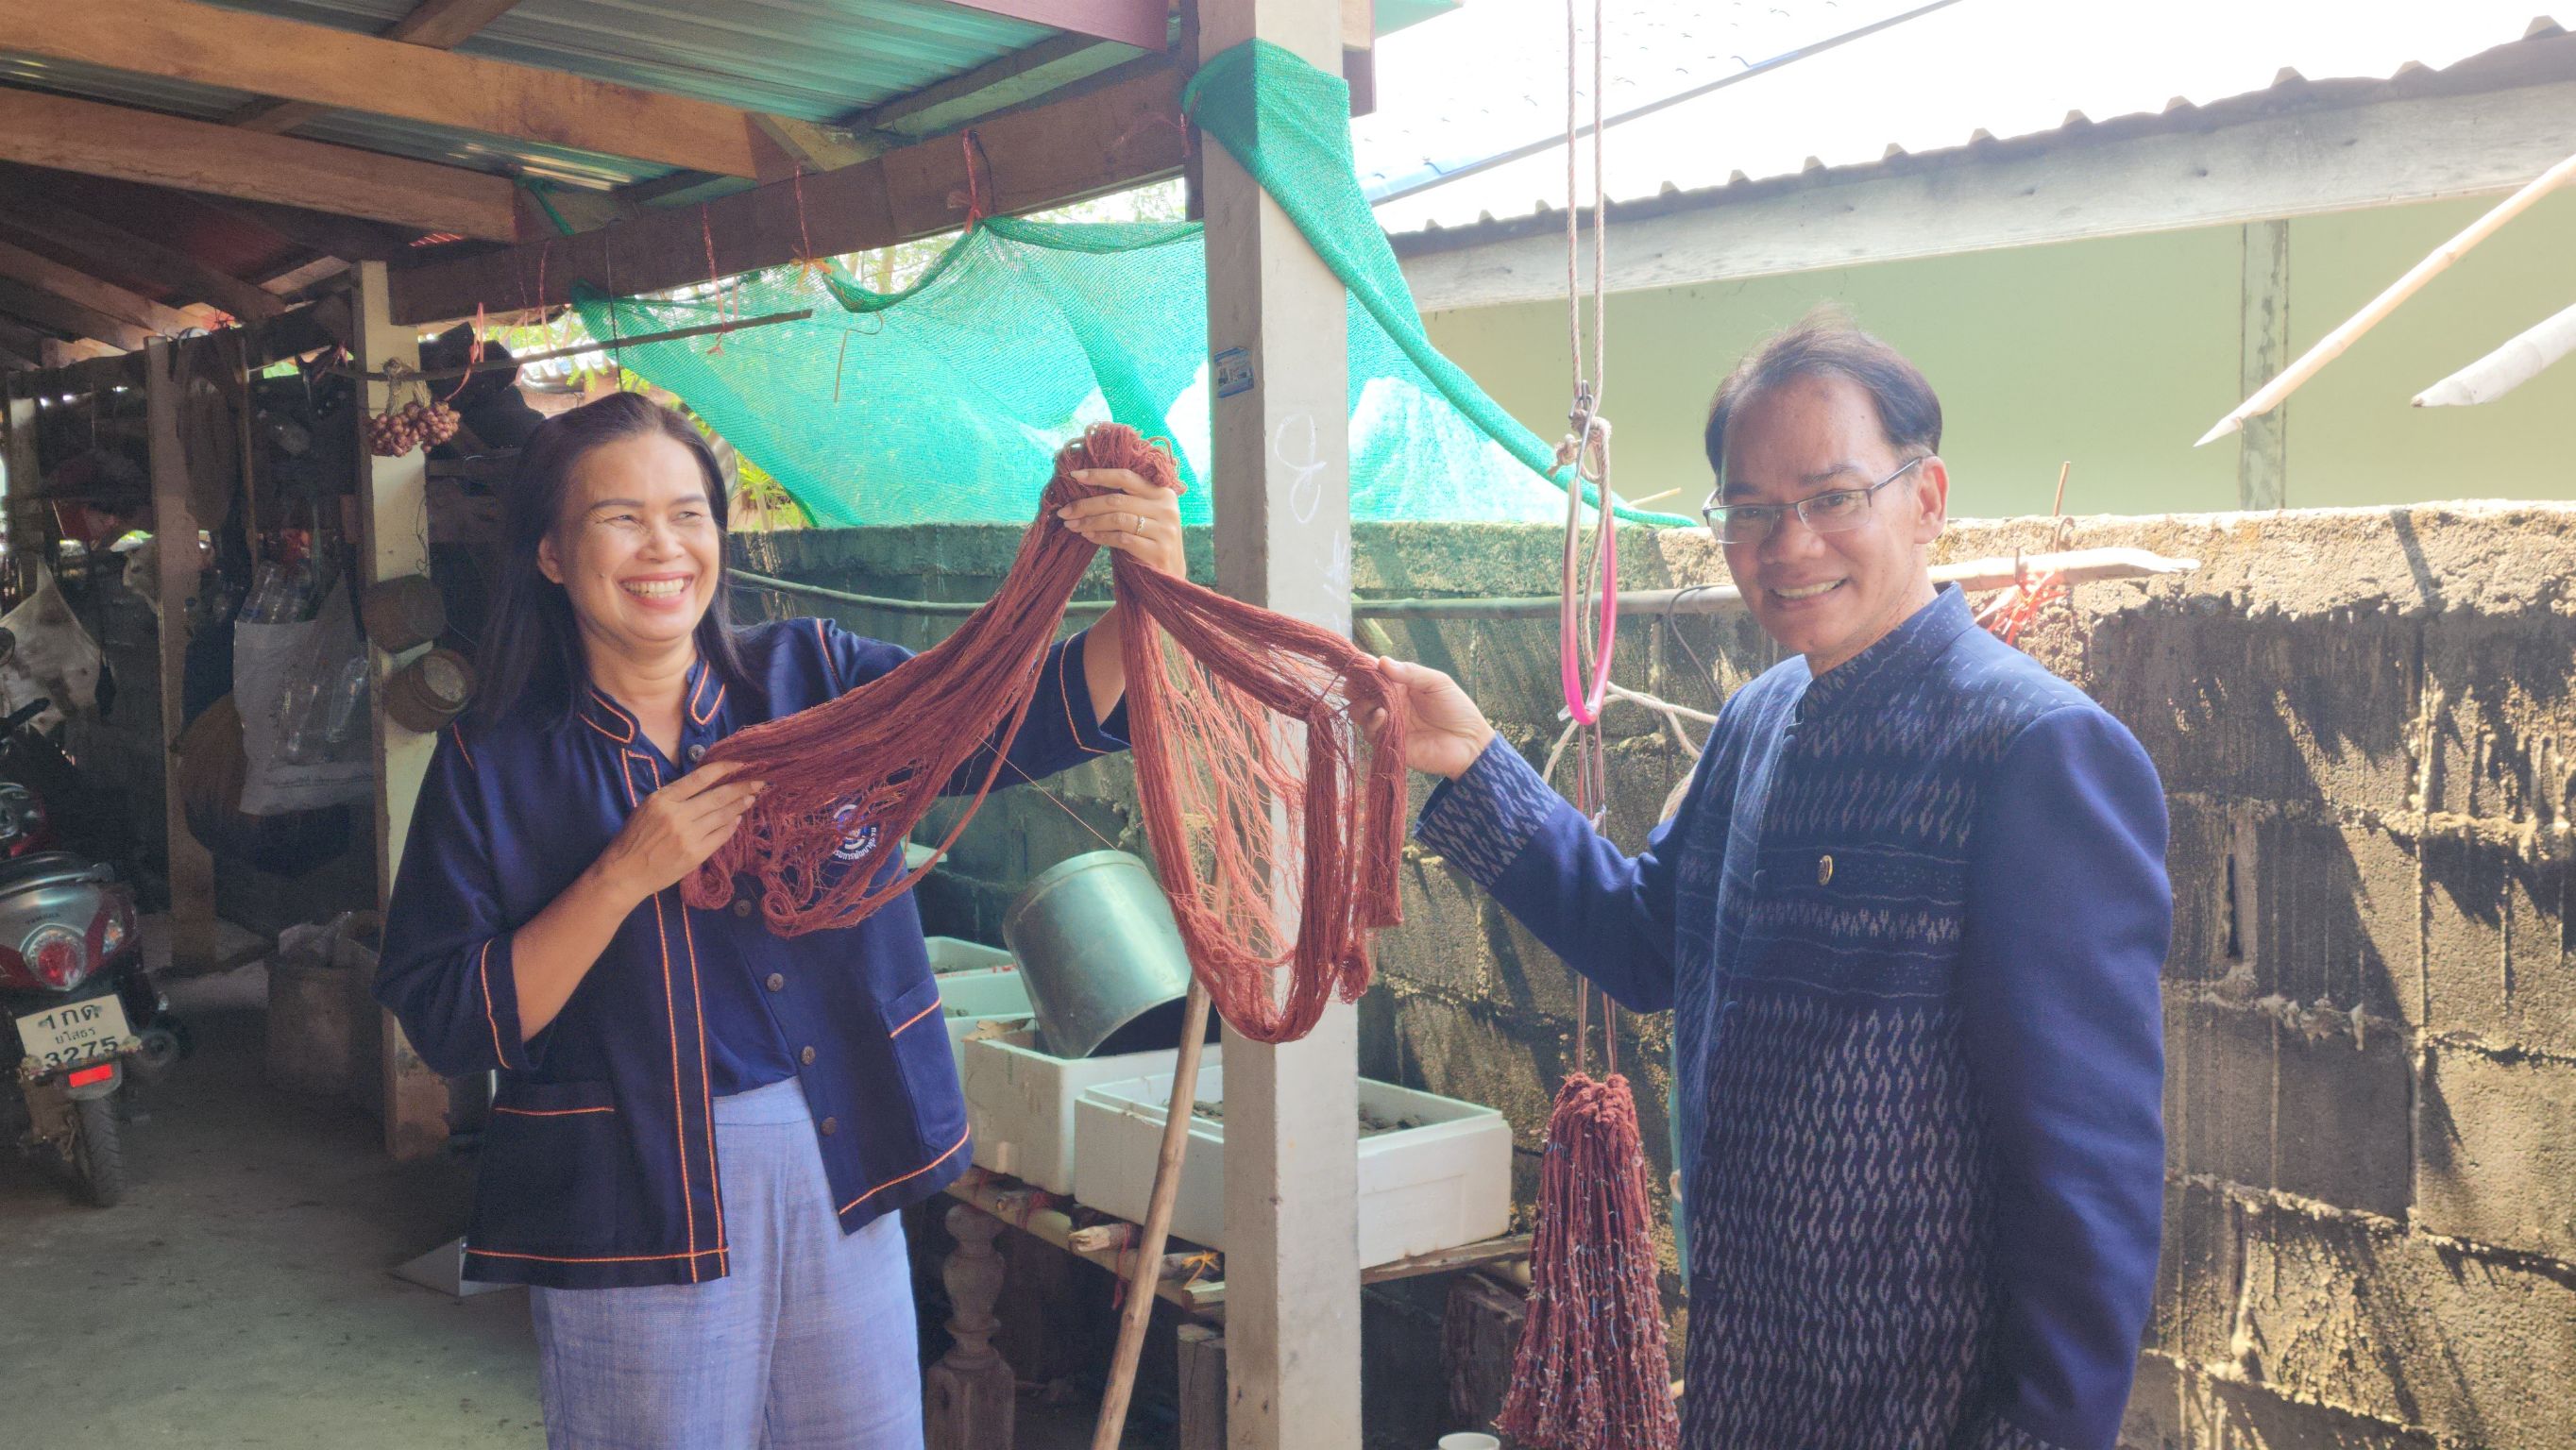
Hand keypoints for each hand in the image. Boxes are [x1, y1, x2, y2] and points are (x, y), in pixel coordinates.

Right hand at [592, 760, 764, 904]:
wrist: (625, 872)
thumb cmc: (634, 838)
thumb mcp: (648, 807)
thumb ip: (675, 796)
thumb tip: (707, 784)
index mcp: (663, 799)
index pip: (701, 777)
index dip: (725, 768)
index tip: (742, 763)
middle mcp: (677, 815)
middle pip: (719, 796)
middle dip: (743, 787)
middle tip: (760, 781)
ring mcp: (688, 836)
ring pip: (723, 816)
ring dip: (740, 805)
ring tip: (751, 798)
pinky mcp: (695, 854)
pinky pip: (721, 836)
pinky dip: (731, 826)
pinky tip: (737, 820)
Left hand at [1059, 468, 1184, 577]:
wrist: (1171, 575)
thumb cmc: (1151, 541)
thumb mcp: (1147, 515)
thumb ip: (1127, 501)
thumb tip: (1085, 493)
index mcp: (1162, 493)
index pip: (1126, 477)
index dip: (1099, 475)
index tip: (1074, 475)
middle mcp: (1166, 508)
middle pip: (1117, 500)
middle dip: (1086, 505)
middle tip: (1065, 512)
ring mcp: (1164, 530)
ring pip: (1117, 519)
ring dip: (1090, 522)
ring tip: (1072, 526)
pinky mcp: (1158, 550)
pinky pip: (1122, 539)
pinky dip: (1101, 537)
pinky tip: (1089, 536)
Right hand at [1364, 657, 1495, 780]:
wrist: (1470, 743)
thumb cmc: (1457, 708)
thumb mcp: (1437, 683)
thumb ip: (1410, 672)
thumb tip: (1382, 661)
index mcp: (1401, 685)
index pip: (1374, 673)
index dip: (1363, 669)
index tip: (1356, 666)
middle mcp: (1391, 703)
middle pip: (1361, 693)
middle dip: (1355, 688)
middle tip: (1356, 686)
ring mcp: (1389, 723)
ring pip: (1360, 713)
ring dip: (1361, 706)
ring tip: (1375, 704)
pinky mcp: (1389, 742)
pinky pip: (1370, 733)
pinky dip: (1371, 722)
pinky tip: (1382, 715)